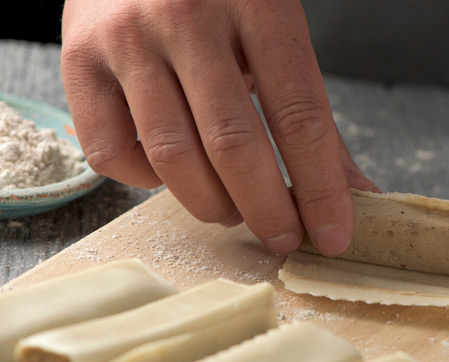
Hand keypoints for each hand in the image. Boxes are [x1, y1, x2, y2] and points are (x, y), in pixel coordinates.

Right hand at [61, 0, 376, 255]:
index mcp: (259, 5)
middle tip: (283, 237)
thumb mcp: (276, 35)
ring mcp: (127, 37)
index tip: (334, 235)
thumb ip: (312, 114)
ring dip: (211, 204)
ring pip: (173, 156)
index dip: (321, 188)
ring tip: (233, 209)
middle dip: (266, 210)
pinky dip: (147, 182)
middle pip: (233, 144)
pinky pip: (112, 152)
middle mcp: (187, 17)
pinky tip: (172, 171)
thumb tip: (357, 191)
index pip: (300, 115)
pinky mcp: (77, 57)